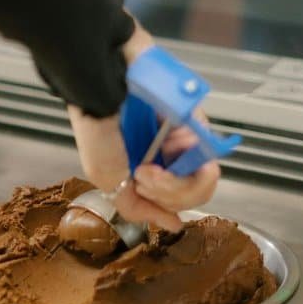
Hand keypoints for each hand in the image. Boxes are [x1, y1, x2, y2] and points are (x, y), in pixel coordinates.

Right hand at [67, 23, 219, 231]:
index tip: (156, 204)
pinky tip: (164, 146)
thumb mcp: (105, 176)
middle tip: (143, 177)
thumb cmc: (96, 123)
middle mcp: (165, 154)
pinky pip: (206, 148)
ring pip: (201, 175)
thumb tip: (172, 224)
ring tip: (147, 166)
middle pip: (190, 192)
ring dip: (173, 180)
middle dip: (168, 194)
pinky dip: (187, 156)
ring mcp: (181, 136)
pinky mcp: (195, 117)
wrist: (102, 79)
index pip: (172, 201)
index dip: (166, 206)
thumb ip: (136, 207)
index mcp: (144, 168)